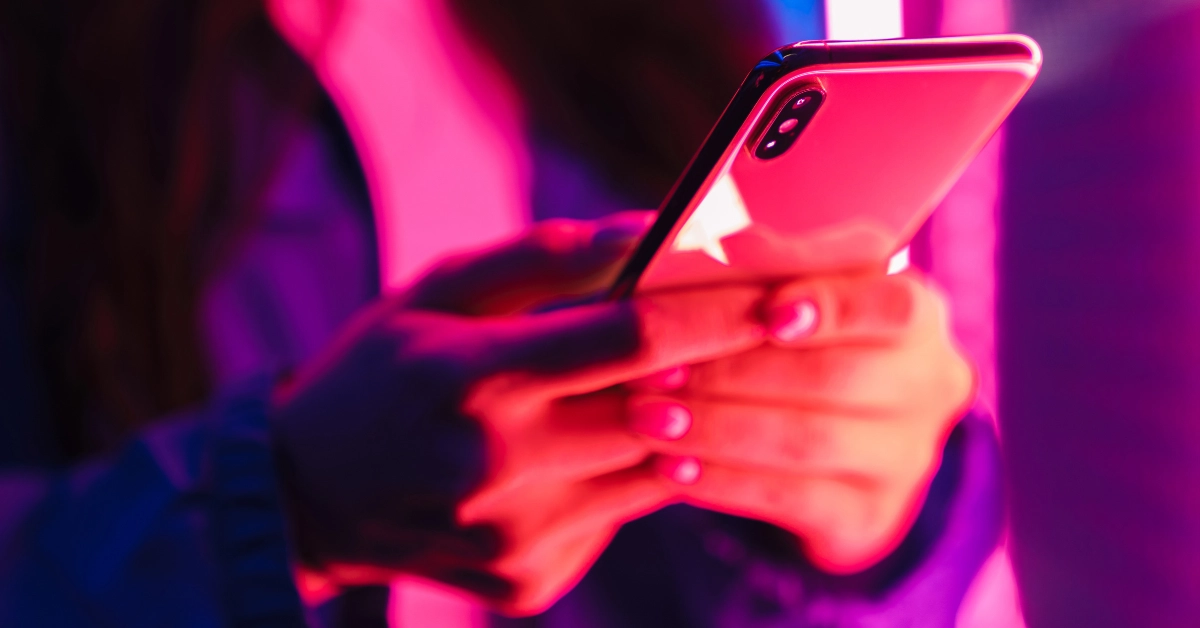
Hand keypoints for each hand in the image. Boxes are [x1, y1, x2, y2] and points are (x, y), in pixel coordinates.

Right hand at [270, 213, 766, 612]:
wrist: (310, 497)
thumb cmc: (380, 371)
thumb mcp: (434, 291)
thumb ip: (539, 260)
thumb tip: (644, 232)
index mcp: (471, 375)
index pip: (630, 337)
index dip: (719, 314)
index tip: (783, 296)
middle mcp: (496, 464)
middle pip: (659, 409)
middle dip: (722, 368)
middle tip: (771, 331)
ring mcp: (516, 534)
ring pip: (654, 469)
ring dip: (681, 420)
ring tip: (673, 381)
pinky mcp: (530, 581)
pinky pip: (621, 518)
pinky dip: (628, 475)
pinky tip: (592, 449)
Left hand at [626, 270, 974, 572]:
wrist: (819, 448)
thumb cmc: (791, 343)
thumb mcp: (788, 292)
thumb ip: (761, 269)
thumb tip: (709, 243)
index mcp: (917, 312)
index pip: (891, 307)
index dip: (831, 307)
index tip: (767, 310)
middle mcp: (928, 383)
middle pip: (834, 376)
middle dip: (731, 371)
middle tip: (653, 368)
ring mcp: (906, 455)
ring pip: (806, 440)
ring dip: (716, 427)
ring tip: (646, 418)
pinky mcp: (869, 514)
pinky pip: (792, 500)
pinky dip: (725, 481)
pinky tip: (672, 468)